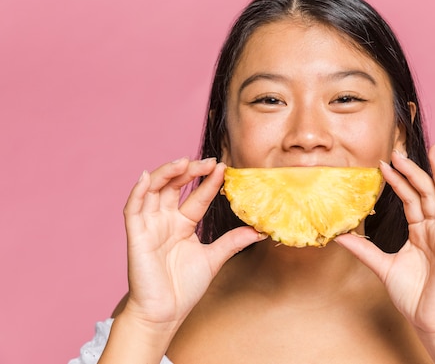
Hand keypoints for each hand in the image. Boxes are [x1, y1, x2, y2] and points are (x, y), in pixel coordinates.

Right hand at [121, 158, 264, 330]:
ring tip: (184, 162)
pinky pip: (133, 208)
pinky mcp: (136, 235)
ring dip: (166, 173)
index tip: (224, 168)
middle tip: (209, 162)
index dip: (209, 181)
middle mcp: (165, 220)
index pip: (197, 196)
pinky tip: (147, 176)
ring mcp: (149, 226)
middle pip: (175, 186)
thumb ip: (234, 241)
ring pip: (153, 190)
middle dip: (190, 171)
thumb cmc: (184, 288)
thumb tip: (261, 230)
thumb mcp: (214, 258)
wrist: (164, 313)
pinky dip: (138, 191)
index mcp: (182, 224)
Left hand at [335, 144, 434, 333]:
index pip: (410, 199)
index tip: (382, 164)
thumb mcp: (382, 266)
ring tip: (434, 149)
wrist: (430, 319)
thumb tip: (339, 236)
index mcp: (420, 232)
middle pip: (426, 192)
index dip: (398, 181)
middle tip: (397, 151)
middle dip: (413, 170)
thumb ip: (363, 249)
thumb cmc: (413, 295)